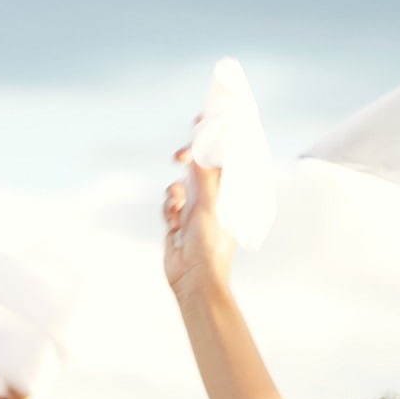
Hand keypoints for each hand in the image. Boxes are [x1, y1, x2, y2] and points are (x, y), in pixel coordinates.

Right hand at [163, 146, 235, 299]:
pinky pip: (169, 203)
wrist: (194, 278)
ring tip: (177, 204)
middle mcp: (215, 200)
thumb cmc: (212, 245)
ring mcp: (195, 210)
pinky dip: (168, 208)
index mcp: (231, 195)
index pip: (224, 159)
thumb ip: (205, 178)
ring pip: (179, 184)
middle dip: (188, 159)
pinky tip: (173, 222)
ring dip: (175, 191)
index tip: (202, 120)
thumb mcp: (210, 206)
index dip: (215, 140)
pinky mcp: (178, 222)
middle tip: (179, 154)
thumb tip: (201, 152)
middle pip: (199, 167)